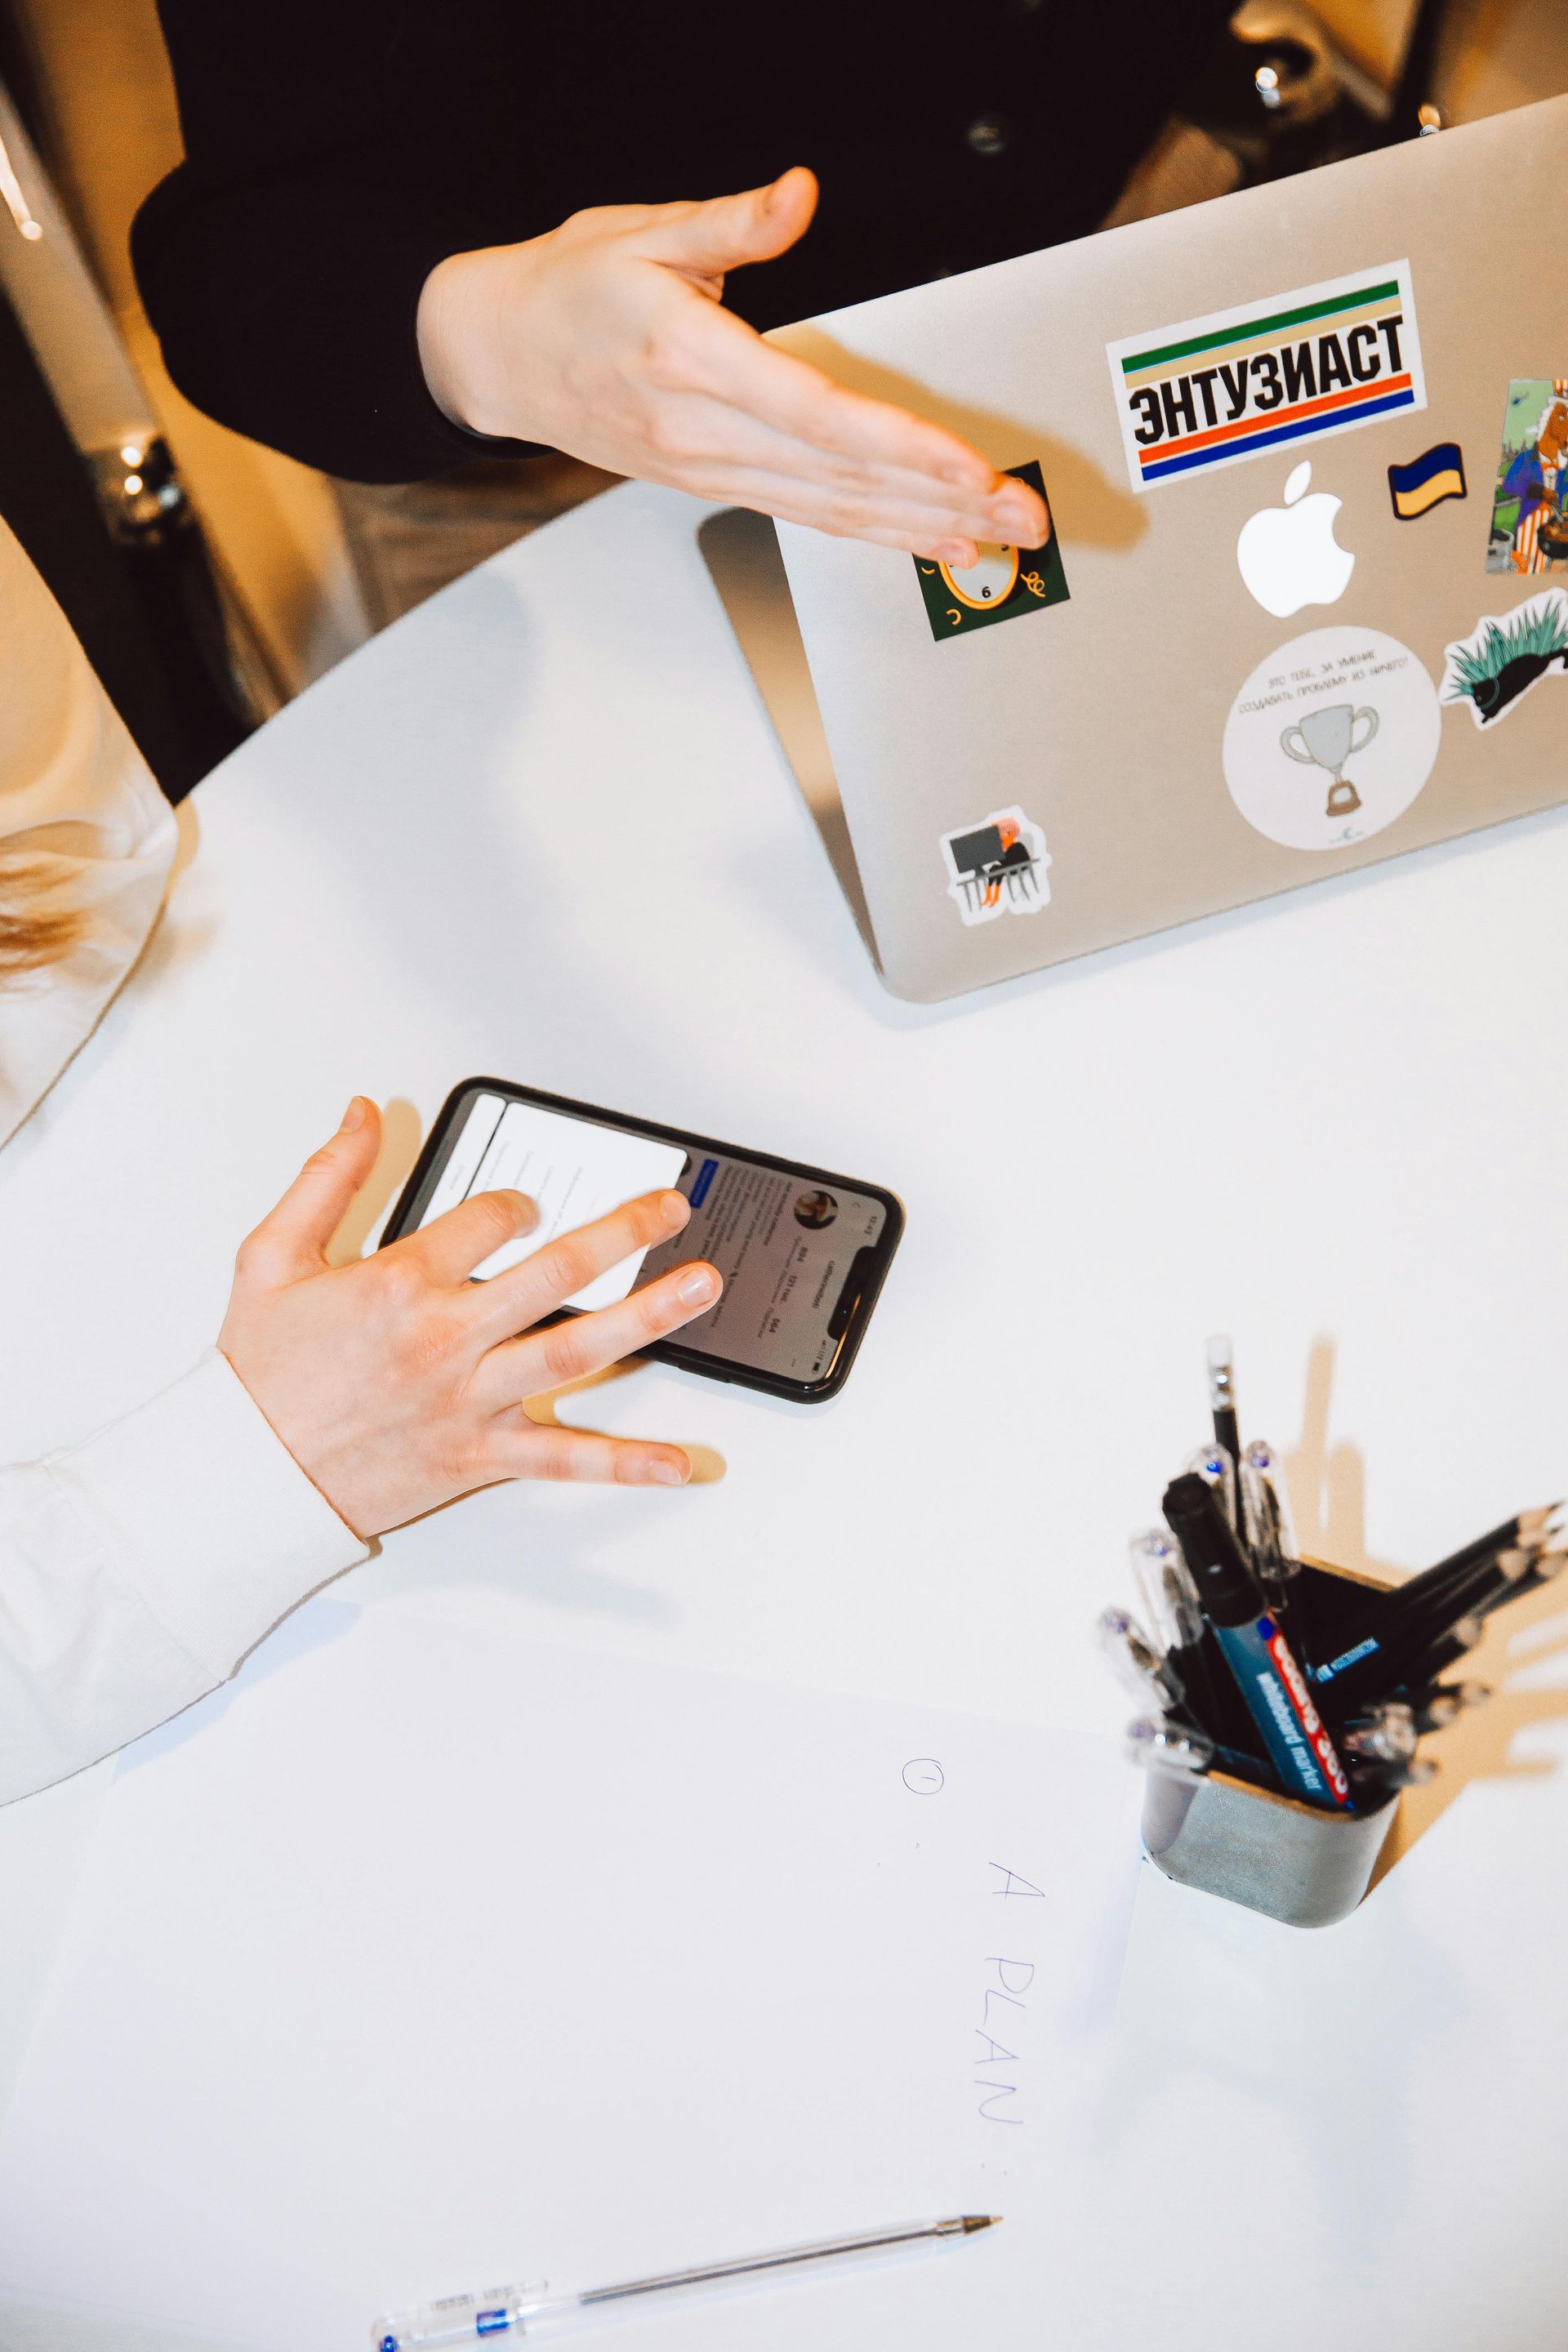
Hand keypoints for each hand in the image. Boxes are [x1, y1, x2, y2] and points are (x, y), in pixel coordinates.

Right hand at [219, 1099, 721, 1537]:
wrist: (244, 1474)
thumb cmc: (258, 1375)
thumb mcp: (271, 1255)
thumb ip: (326, 1177)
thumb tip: (363, 1114)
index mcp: (401, 1283)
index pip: (488, 1220)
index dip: (516, 1205)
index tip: (527, 1208)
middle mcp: (446, 1338)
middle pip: (554, 1272)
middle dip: (622, 1233)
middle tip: (672, 1208)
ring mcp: (471, 1399)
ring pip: (576, 1352)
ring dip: (648, 1318)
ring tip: (702, 1287)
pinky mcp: (479, 1455)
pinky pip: (562, 1459)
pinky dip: (624, 1462)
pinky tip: (678, 1461)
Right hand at [415, 165, 1047, 565]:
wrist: (497, 355)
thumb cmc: (568, 290)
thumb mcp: (642, 232)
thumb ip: (730, 224)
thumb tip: (796, 195)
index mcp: (693, 364)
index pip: (823, 418)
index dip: (906, 449)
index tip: (971, 468)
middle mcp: (706, 433)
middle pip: (846, 478)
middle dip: (944, 502)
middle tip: (1022, 518)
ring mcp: (711, 470)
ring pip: (834, 511)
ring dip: (922, 529)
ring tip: (995, 541)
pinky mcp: (716, 485)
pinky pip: (810, 515)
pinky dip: (877, 532)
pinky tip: (928, 540)